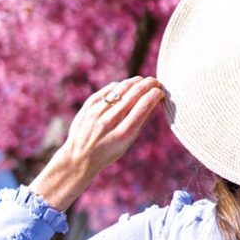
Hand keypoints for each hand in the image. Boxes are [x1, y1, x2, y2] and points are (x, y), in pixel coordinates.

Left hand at [30, 76, 164, 210]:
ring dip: (136, 81)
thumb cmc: (109, 151)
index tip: (160, 92)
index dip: (156, 94)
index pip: (145, 104)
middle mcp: (110, 120)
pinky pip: (109, 89)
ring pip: (122, 87)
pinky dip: (121, 86)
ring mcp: (97, 111)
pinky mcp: (88, 105)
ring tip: (142, 82)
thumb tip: (155, 100)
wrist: (79, 157)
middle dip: (149, 84)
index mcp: (123, 133)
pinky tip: (126, 87)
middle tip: (155, 82)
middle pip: (135, 92)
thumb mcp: (128, 142)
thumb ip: (141, 121)